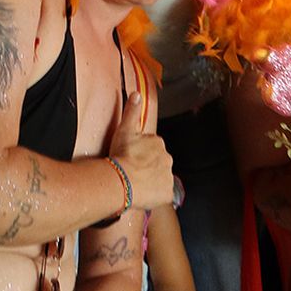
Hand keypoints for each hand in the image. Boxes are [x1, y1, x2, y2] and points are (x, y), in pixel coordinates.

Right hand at [109, 92, 172, 210]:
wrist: (122, 180)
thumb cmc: (122, 156)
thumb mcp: (124, 129)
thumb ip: (132, 111)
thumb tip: (136, 94)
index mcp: (158, 143)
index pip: (151, 147)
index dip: (140, 153)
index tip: (131, 158)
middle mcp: (167, 159)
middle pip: (158, 163)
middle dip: (147, 167)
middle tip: (132, 172)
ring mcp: (168, 177)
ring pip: (160, 178)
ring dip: (151, 181)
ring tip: (135, 185)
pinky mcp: (167, 194)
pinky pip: (163, 195)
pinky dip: (155, 196)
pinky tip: (143, 195)